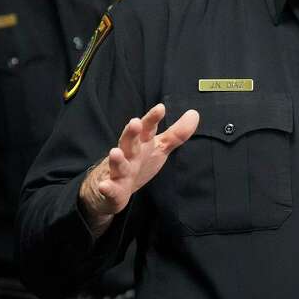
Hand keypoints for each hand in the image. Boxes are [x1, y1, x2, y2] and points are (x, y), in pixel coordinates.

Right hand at [79, 103, 199, 236]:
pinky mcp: (112, 190)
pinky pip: (110, 190)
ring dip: (117, 159)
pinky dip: (107, 188)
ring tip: (115, 152)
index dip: (153, 119)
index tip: (161, 108)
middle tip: (135, 122)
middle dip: (131, 133)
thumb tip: (194, 114)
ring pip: (118, 164)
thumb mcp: (158, 148)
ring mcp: (119, 172)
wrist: (111, 189)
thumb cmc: (138, 164)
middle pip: (129, 142)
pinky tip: (104, 186)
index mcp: (141, 145)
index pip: (147, 129)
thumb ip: (175, 134)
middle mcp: (129, 155)